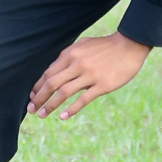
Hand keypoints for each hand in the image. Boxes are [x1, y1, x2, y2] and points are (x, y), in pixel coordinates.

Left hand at [27, 32, 152, 118]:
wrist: (130, 45)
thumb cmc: (106, 46)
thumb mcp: (84, 45)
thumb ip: (69, 57)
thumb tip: (55, 70)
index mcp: (71, 54)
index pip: (48, 73)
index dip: (38, 86)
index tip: (32, 96)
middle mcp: (77, 64)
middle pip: (52, 84)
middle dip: (39, 98)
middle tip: (31, 109)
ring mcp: (90, 75)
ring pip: (64, 93)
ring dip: (50, 105)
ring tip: (43, 115)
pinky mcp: (102, 85)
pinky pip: (83, 99)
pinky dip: (71, 109)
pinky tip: (63, 116)